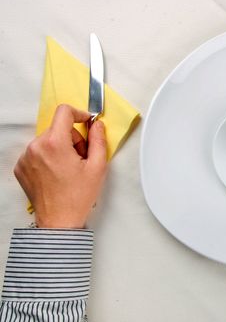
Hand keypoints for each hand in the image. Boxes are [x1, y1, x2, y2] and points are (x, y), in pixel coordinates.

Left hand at [14, 104, 106, 228]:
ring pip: (47, 140)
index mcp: (55, 143)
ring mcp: (25, 158)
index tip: (85, 123)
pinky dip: (48, 157)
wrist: (59, 220)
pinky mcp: (21, 167)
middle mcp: (35, 147)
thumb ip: (98, 140)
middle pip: (57, 128)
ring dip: (60, 148)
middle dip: (72, 138)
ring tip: (69, 169)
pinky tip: (57, 174)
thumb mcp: (98, 166)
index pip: (64, 112)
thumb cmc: (78, 196)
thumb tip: (96, 125)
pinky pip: (37, 152)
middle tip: (81, 158)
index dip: (78, 114)